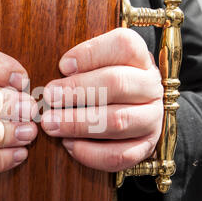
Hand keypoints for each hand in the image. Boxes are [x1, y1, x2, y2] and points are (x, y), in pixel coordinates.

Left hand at [41, 28, 162, 171]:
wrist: (133, 114)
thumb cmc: (104, 85)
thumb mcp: (96, 66)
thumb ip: (79, 66)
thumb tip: (59, 74)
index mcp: (139, 59)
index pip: (124, 45)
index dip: (91, 53)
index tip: (62, 65)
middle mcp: (151, 86)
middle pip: (118, 83)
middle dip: (78, 91)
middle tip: (50, 97)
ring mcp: (152, 117)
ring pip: (118, 121)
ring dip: (78, 123)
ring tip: (51, 124)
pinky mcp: (146, 146)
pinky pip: (120, 155)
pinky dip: (91, 152)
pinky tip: (69, 145)